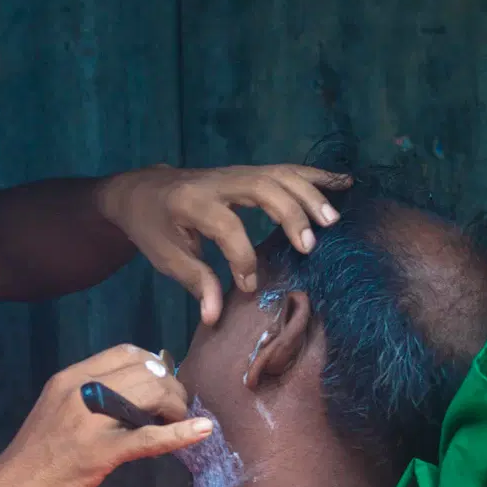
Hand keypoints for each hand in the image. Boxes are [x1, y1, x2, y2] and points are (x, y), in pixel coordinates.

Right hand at [0, 344, 210, 486]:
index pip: (124, 352)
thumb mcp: (56, 416)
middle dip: (173, 388)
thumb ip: (89, 403)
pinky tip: (201, 432)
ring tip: (183, 424)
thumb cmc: (33, 463)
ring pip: (151, 394)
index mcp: (68, 379)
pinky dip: (180, 434)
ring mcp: (88, 420)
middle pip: (145, 370)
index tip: (166, 384)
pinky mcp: (98, 452)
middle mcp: (79, 390)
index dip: (156, 364)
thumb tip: (132, 398)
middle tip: (179, 412)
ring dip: (178, 407)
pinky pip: (148, 437)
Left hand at [97, 163, 353, 324]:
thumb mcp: (166, 257)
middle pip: (262, 188)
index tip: (249, 286)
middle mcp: (218, 182)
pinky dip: (315, 176)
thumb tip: (215, 317)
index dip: (242, 257)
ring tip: (333, 220)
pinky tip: (343, 182)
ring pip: (279, 174)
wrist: (142, 189)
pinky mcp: (248, 172)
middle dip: (289, 213)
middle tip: (310, 245)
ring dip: (309, 195)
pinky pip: (286, 169)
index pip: (227, 225)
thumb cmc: (153, 226)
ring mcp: (236, 173)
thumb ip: (195, 282)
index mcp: (191, 203)